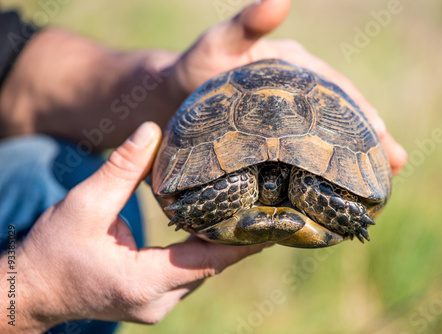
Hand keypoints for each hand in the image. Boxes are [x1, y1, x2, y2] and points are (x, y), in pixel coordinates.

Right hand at [4, 122, 265, 332]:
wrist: (32, 289)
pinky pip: (188, 275)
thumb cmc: (52, 250)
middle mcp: (156, 301)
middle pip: (210, 266)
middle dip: (237, 239)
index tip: (274, 226)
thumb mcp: (84, 204)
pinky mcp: (152, 302)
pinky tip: (213, 229)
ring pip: (201, 272)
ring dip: (220, 245)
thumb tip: (152, 131)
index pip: (208, 260)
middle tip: (266, 209)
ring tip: (246, 215)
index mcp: (141, 281)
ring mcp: (155, 306)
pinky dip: (202, 252)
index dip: (243, 243)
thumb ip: (122, 168)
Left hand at [170, 0, 406, 173]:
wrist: (169, 101)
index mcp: (295, 70)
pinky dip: (323, 172)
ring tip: (380, 186)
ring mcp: (288, 122)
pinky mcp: (275, 144)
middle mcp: (298, 96)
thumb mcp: (218, 44)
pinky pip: (305, 157)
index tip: (382, 134)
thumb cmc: (194, 69)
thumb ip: (247, 24)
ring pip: (327, 141)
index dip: (361, 112)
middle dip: (370, 141)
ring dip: (354, 161)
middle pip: (341, 118)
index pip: (337, 90)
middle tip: (395, 167)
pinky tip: (336, 191)